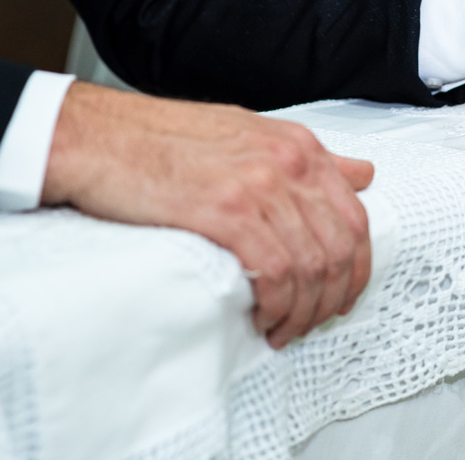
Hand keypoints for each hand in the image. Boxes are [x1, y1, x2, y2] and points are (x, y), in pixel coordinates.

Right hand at [43, 83, 373, 348]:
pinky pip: (276, 271)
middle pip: (341, 248)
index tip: (342, 297)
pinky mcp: (227, 211)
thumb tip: (363, 175)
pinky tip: (262, 318)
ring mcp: (261, 185)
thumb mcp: (252, 135)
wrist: (100, 137)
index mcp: (300, 146)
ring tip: (282, 330)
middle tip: (312, 323)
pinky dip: (276, 305)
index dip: (357, 268)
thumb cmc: (167, 140)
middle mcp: (290, 163)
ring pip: (312, 266)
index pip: (356, 217)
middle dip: (332, 298)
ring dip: (302, 311)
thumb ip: (310, 160)